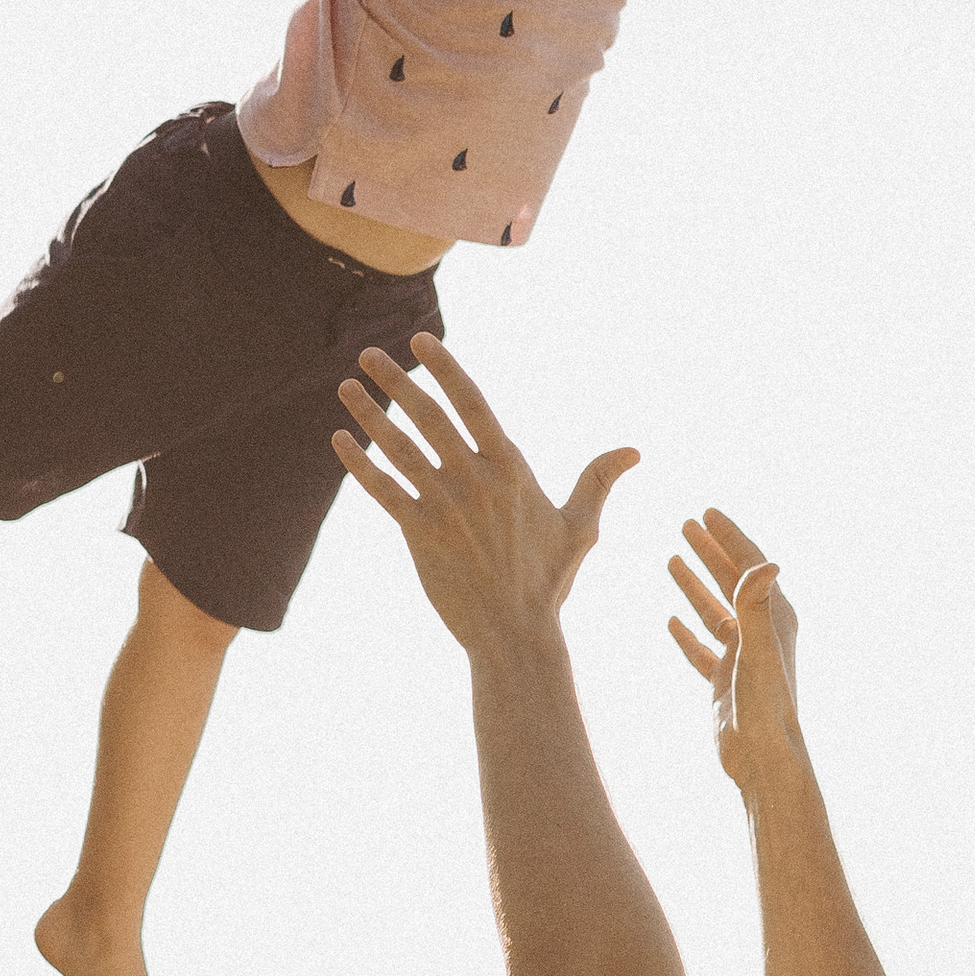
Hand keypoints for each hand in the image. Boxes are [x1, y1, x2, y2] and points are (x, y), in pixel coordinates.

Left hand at [334, 342, 634, 650]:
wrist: (514, 633)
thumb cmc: (548, 581)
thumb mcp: (581, 526)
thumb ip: (598, 481)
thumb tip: (634, 451)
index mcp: (511, 470)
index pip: (473, 405)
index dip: (445, 369)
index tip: (421, 342)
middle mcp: (475, 481)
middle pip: (429, 417)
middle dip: (397, 382)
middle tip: (368, 354)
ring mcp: (444, 506)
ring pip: (399, 449)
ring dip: (370, 415)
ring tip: (347, 388)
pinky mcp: (419, 534)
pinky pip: (383, 491)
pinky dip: (359, 465)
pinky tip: (340, 441)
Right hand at [667, 510, 800, 786]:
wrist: (762, 758)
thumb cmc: (765, 705)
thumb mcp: (757, 648)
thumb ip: (755, 605)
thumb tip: (766, 562)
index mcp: (774, 618)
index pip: (751, 565)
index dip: (730, 537)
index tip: (708, 512)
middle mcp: (761, 633)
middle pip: (732, 581)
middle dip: (711, 550)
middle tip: (687, 524)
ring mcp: (741, 657)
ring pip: (714, 611)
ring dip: (695, 584)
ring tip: (672, 558)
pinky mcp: (725, 682)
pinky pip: (703, 648)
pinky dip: (688, 632)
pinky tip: (672, 621)